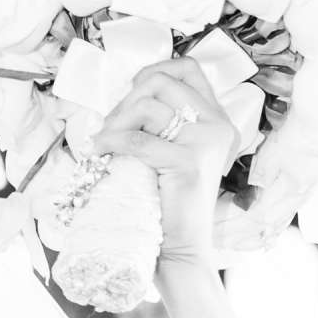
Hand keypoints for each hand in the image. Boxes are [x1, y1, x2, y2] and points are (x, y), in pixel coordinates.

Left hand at [92, 57, 235, 265]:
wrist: (182, 249)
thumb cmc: (170, 205)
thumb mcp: (173, 154)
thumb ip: (166, 125)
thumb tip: (128, 99)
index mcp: (218, 120)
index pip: (190, 69)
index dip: (156, 70)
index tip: (132, 92)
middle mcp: (218, 125)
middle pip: (163, 82)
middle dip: (128, 100)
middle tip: (111, 126)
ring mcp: (206, 142)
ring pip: (149, 105)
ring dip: (117, 120)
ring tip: (106, 142)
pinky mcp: (188, 162)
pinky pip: (138, 139)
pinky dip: (112, 140)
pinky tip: (99, 148)